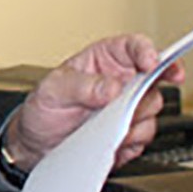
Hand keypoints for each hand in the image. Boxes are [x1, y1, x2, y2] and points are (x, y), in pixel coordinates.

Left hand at [4, 34, 184, 172]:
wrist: (39, 144)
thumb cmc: (44, 108)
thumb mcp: (53, 91)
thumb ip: (80, 86)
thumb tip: (112, 87)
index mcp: (104, 59)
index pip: (134, 47)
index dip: (148, 51)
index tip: (151, 62)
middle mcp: (122, 80)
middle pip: (152, 80)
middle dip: (140, 94)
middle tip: (120, 105)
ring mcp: (128, 107)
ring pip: (152, 110)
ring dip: (131, 120)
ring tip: (101, 124)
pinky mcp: (131, 133)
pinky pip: (144, 137)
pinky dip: (128, 141)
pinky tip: (106, 139)